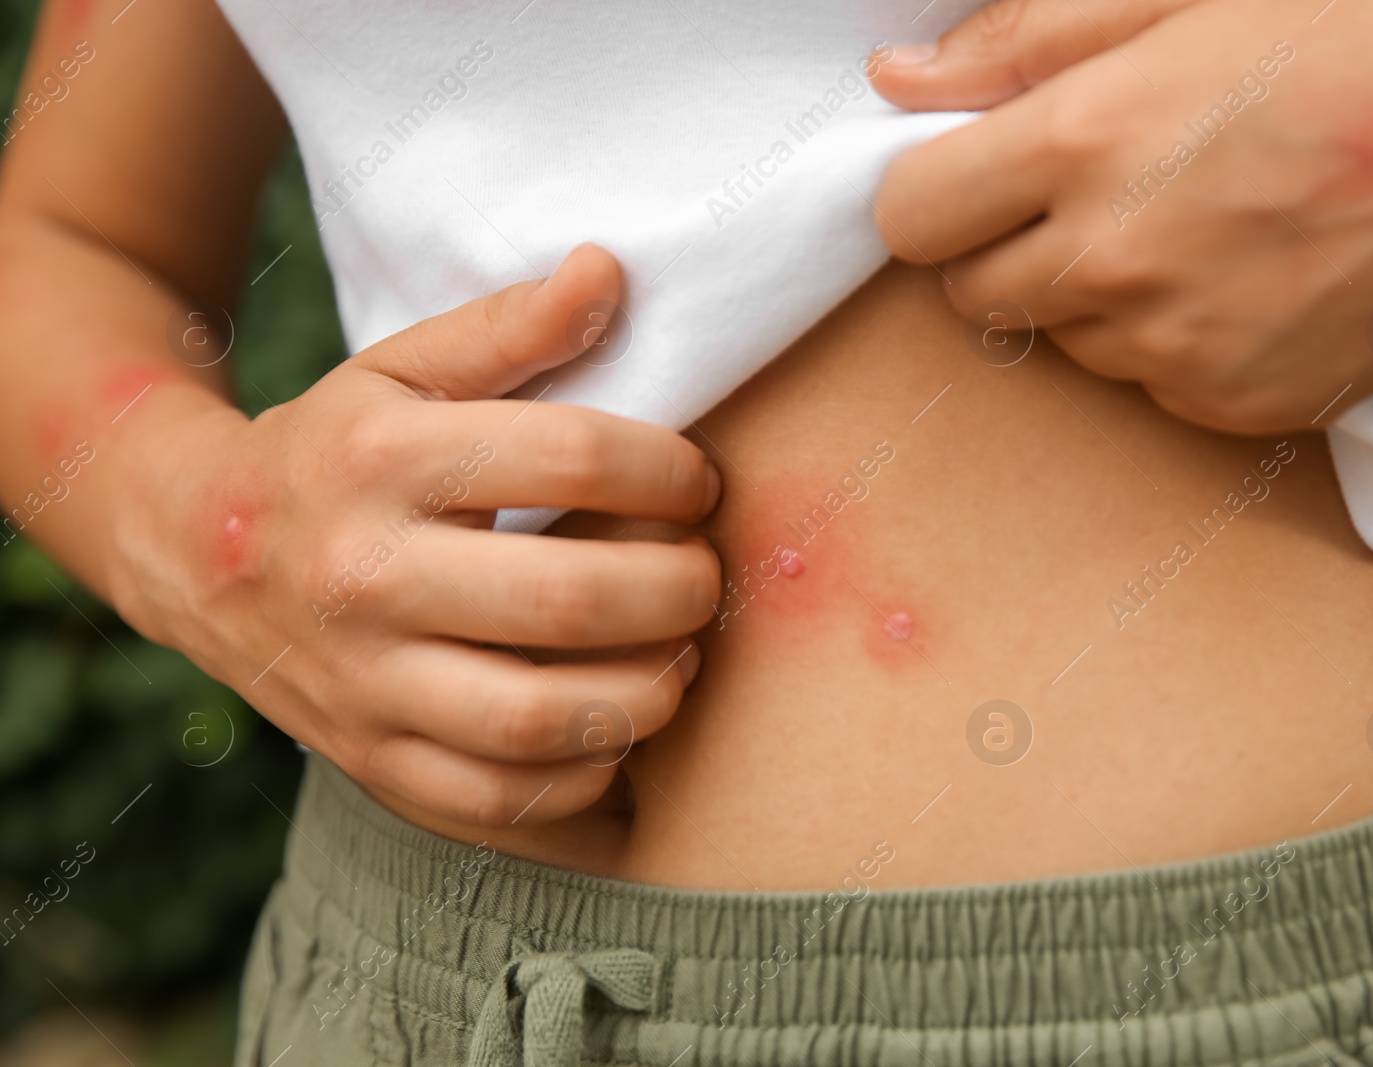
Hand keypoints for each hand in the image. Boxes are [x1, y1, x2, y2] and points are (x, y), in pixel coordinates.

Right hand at [103, 245, 722, 826]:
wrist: (200, 555)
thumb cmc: (338, 451)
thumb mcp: (401, 368)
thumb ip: (507, 326)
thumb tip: (611, 274)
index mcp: (382, 461)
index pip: (572, 457)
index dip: (671, 470)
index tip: (698, 482)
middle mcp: (365, 577)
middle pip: (569, 600)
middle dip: (678, 589)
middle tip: (703, 576)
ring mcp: (363, 684)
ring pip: (539, 721)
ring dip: (647, 695)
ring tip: (679, 658)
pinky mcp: (370, 761)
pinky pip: (498, 801)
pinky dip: (583, 782)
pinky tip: (618, 734)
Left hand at [874, 0, 1372, 431]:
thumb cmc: (1370, 17)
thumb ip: (1026, 41)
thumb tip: (901, 87)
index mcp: (1086, 143)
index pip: (912, 217)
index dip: (932, 194)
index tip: (972, 176)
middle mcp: (1117, 264)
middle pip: (975, 297)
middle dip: (1007, 249)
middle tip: (1097, 192)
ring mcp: (1179, 349)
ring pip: (1068, 345)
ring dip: (1099, 297)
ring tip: (1203, 224)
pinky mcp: (1242, 406)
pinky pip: (1153, 389)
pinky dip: (1177, 345)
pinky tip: (1252, 279)